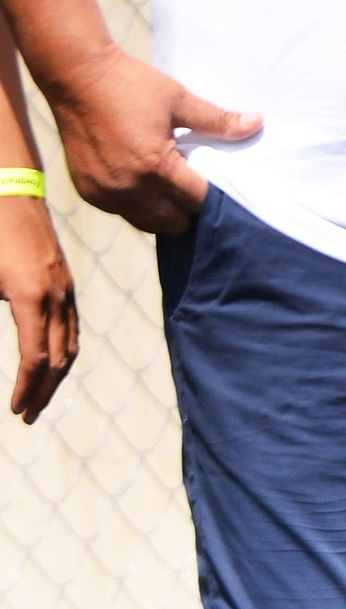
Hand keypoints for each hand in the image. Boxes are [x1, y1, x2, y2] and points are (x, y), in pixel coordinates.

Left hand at [0, 196, 75, 421]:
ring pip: (71, 343)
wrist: (10, 192)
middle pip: (60, 357)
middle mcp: (55, 295)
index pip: (36, 357)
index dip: (25, 387)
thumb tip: (15, 349)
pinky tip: (53, 363)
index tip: (14, 409)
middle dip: (43, 390)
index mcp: (31, 297)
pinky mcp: (65, 281)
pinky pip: (72, 326)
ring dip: (57, 375)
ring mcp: (65, 287)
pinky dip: (65, 352)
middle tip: (27, 416)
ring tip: (40, 397)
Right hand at [45, 44, 258, 239]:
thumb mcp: (179, 99)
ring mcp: (105, 194)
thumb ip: (218, 120)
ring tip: (172, 187)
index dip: (214, 195)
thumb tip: (257, 123)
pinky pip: (122, 212)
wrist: (77, 78)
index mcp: (155, 167)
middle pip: (173, 223)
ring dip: (163, 212)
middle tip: (195, 186)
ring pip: (146, 224)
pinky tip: (145, 182)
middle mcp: (129, 189)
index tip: (223, 185)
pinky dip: (136, 205)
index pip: (197, 201)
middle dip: (189, 210)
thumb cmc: (131, 85)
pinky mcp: (88, 193)